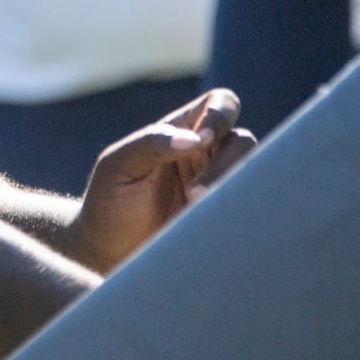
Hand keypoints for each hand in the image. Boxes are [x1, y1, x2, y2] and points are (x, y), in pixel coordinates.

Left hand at [56, 90, 256, 273]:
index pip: (220, 104)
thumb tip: (195, 139)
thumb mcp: (118, 166)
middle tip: (194, 193)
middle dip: (225, 164)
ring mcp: (219, 188)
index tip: (202, 141)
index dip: (220, 116)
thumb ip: (151, 143)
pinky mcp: (223, 219)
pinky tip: (207, 229)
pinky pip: (247, 210)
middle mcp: (208, 155)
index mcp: (183, 131)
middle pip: (243, 141)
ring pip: (252, 176)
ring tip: (195, 213)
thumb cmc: (108, 204)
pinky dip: (234, 215)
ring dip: (228, 192)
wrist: (106, 255)